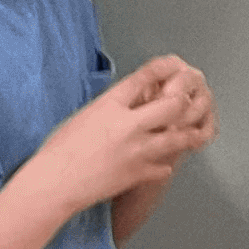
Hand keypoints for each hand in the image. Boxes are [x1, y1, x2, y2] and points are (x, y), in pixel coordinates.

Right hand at [35, 56, 214, 210]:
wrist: (55, 181)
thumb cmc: (59, 149)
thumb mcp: (84, 116)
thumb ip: (109, 108)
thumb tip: (126, 106)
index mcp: (109, 105)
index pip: (144, 78)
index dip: (163, 69)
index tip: (173, 66)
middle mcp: (128, 125)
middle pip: (171, 105)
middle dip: (182, 102)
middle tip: (185, 103)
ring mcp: (137, 150)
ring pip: (177, 138)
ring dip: (186, 134)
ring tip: (192, 133)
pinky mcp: (138, 173)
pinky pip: (163, 168)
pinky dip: (164, 165)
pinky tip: (164, 164)